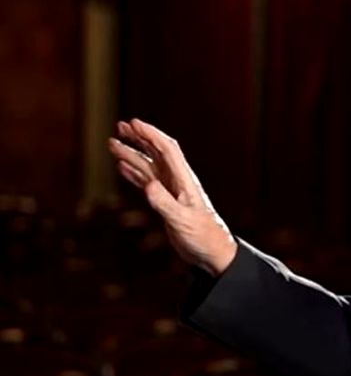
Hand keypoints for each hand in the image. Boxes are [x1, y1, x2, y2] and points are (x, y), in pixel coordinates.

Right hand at [108, 119, 236, 275]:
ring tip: (113, 144)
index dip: (151, 135)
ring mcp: (172, 191)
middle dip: (139, 138)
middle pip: (157, 153)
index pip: (167, 150)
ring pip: (149, 167)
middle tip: (120, 126)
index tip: (133, 123)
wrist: (212, 252)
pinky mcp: (167, 203)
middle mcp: (178, 182)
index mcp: (184, 181)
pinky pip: (147, 183)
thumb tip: (149, 185)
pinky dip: (134, 173)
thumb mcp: (182, 221)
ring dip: (132, 154)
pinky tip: (123, 167)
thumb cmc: (203, 236)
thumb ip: (165, 203)